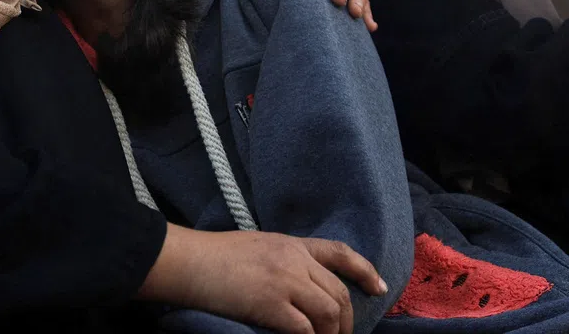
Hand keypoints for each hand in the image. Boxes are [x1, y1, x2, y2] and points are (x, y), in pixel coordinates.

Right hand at [140, 224, 386, 333]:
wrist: (189, 261)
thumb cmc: (212, 256)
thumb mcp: (256, 247)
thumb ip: (281, 261)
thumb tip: (298, 287)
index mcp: (290, 243)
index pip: (339, 253)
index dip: (364, 270)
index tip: (379, 288)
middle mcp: (293, 259)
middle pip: (338, 292)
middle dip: (345, 321)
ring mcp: (284, 281)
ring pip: (330, 312)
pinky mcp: (272, 303)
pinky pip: (306, 329)